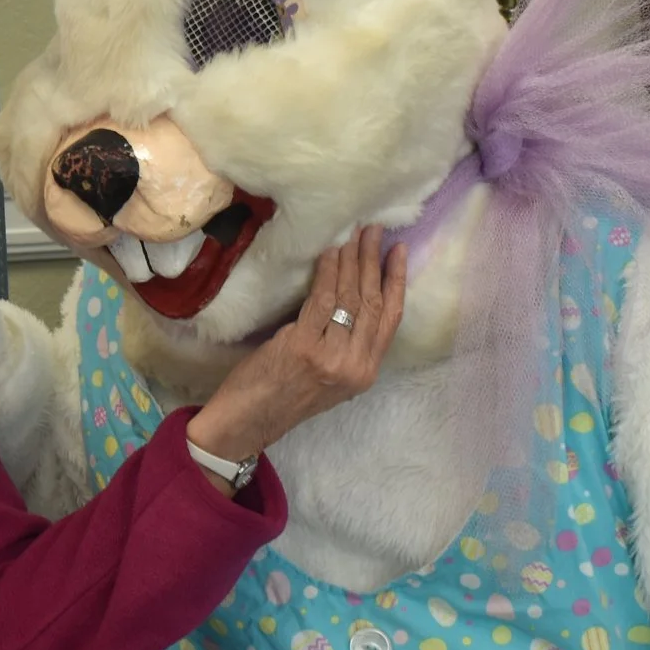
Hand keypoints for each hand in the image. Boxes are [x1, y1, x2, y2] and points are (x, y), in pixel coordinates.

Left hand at [186, 225, 406, 468]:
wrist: (250, 420)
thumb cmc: (285, 396)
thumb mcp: (330, 377)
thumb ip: (346, 346)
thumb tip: (352, 299)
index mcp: (365, 373)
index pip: (391, 319)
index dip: (397, 281)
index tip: (400, 251)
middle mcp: (355, 365)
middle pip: (372, 302)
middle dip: (374, 261)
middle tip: (374, 229)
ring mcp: (331, 356)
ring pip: (349, 298)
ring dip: (352, 260)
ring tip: (353, 233)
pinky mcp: (304, 346)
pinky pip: (321, 301)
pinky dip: (327, 273)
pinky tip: (329, 253)